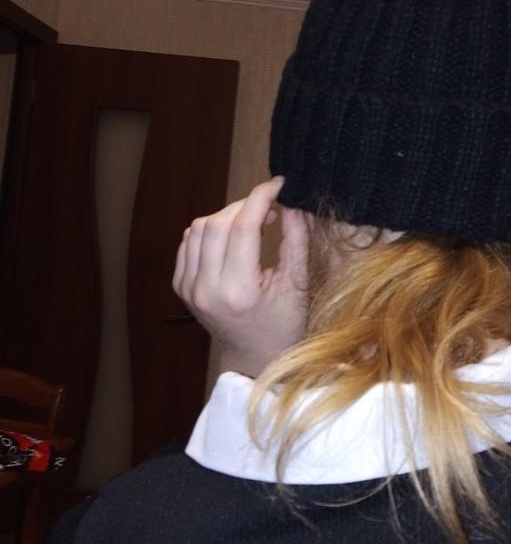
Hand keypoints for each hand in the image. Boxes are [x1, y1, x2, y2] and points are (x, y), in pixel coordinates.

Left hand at [172, 176, 309, 376]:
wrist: (254, 358)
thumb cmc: (283, 325)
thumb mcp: (297, 285)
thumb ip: (295, 241)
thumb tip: (292, 203)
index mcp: (239, 291)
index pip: (243, 227)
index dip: (261, 198)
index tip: (278, 185)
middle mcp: (207, 289)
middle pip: (217, 223)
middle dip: (245, 205)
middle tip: (269, 208)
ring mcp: (189, 289)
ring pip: (198, 228)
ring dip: (226, 215)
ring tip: (251, 223)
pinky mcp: (181, 287)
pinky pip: (188, 242)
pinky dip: (209, 230)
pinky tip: (230, 236)